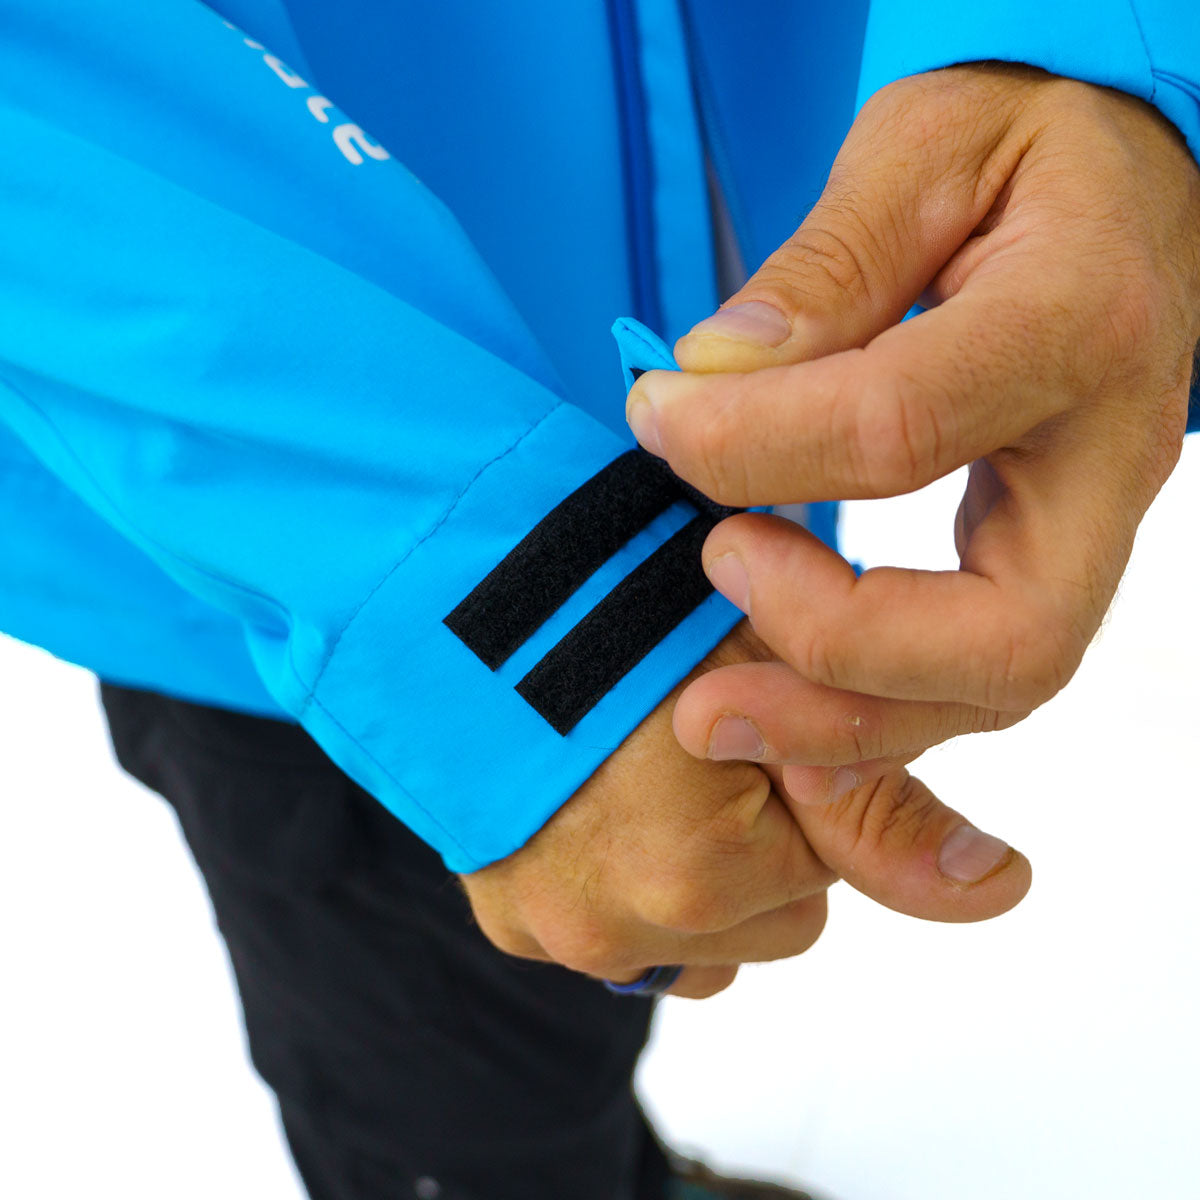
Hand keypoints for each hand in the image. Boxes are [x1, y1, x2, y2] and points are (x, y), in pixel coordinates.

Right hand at [460, 624, 1030, 998]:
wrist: (451, 584)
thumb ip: (879, 794)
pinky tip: (600, 796)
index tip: (771, 720)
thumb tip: (1002, 889)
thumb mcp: (768, 669)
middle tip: (697, 731)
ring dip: (694, 865)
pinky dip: (626, 876)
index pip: (834, 862)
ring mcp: (558, 928)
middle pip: (770, 909)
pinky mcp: (506, 919)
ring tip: (643, 760)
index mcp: (700, 870)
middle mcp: (622, 927)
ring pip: (698, 928)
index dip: (808, 770)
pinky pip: (617, 931)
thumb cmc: (613, 599)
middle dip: (761, 834)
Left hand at [626, 65, 1199, 794]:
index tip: (656, 416)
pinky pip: (972, 677)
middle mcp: (1108, 454)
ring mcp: (1091, 527)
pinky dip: (867, 713)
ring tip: (713, 700)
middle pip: (1004, 634)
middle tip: (709, 576)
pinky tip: (776, 701)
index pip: (901, 424)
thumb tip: (708, 372)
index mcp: (1076, 317)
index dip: (751, 444)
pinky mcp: (1050, 562)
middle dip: (830, 645)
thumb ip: (827, 263)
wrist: (1124, 199)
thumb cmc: (1025, 156)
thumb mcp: (923, 149)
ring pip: (994, 686)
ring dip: (840, 716)